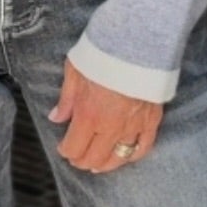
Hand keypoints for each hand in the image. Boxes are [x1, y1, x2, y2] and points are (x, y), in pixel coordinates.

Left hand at [47, 59, 162, 171]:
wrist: (138, 41)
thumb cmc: (104, 52)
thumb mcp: (75, 71)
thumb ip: (66, 99)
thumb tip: (56, 117)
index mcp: (88, 115)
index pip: (74, 148)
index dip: (66, 151)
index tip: (64, 148)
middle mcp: (111, 126)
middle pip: (94, 158)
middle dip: (82, 161)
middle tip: (78, 159)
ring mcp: (133, 125)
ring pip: (118, 158)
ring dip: (106, 164)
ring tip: (99, 165)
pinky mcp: (151, 120)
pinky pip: (143, 147)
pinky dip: (133, 155)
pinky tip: (126, 156)